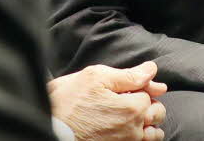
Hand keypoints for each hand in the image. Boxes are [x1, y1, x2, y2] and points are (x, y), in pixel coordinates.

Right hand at [48, 61, 167, 140]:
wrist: (46, 128)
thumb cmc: (66, 104)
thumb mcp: (95, 78)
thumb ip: (128, 75)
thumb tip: (151, 70)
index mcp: (132, 108)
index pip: (150, 94)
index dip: (141, 87)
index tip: (128, 88)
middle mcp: (133, 130)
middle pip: (157, 113)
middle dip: (149, 104)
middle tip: (129, 101)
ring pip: (153, 134)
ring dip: (149, 124)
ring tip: (132, 118)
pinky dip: (141, 137)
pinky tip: (127, 130)